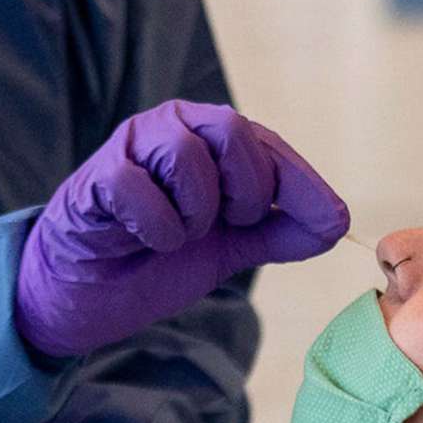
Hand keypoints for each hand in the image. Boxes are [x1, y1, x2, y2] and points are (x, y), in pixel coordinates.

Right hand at [15, 100, 348, 359]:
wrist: (87, 294)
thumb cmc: (154, 260)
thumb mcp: (229, 248)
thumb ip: (279, 233)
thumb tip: (336, 223)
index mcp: (208, 139)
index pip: (268, 146)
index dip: (302, 184)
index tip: (332, 222)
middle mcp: (172, 128)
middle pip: (232, 131)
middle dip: (245, 192)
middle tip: (228, 225)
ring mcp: (130, 147)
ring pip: (188, 158)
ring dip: (196, 214)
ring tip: (177, 235)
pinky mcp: (96, 177)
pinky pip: (140, 189)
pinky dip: (156, 228)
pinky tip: (145, 240)